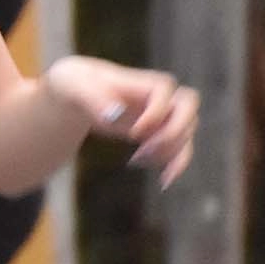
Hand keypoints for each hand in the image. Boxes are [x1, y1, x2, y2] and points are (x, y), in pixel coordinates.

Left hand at [49, 56, 207, 182]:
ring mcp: (164, 114)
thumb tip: (114, 115)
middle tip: (144, 148)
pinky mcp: (161, 133)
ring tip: (135, 161)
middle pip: (189, 106)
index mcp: (144, 81)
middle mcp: (161, 96)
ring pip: (187, 132)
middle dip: (172, 133)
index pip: (166, 92)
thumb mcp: (75, 85)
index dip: (155, 114)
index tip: (133, 133)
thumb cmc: (79, 83)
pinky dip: (176, 166)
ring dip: (168, 153)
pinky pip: (181, 150)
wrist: (83, 91)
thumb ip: (94, 99)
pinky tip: (163, 182)